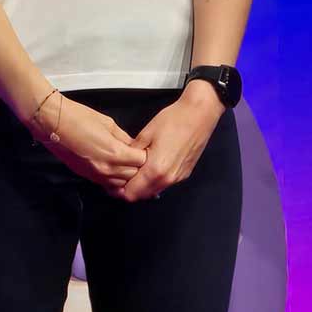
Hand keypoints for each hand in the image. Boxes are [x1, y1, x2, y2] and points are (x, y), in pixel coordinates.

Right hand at [23, 92, 148, 193]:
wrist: (51, 122)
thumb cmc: (76, 117)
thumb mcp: (107, 123)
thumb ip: (124, 138)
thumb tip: (134, 146)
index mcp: (114, 152)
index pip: (142, 161)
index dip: (144, 154)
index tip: (143, 149)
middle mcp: (107, 168)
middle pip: (134, 175)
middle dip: (137, 166)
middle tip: (136, 156)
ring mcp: (96, 175)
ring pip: (122, 184)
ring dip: (126, 175)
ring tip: (125, 163)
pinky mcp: (87, 176)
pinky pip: (108, 184)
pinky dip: (114, 179)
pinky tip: (112, 168)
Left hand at [119, 81, 224, 201]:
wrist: (199, 116)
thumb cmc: (173, 121)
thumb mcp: (146, 134)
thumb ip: (133, 152)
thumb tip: (123, 161)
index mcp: (156, 170)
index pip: (132, 193)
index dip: (118, 189)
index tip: (111, 180)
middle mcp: (168, 178)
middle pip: (143, 195)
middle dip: (129, 189)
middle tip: (119, 176)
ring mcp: (178, 177)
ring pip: (154, 190)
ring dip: (142, 185)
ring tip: (132, 170)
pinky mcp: (184, 173)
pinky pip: (165, 183)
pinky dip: (154, 181)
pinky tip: (148, 167)